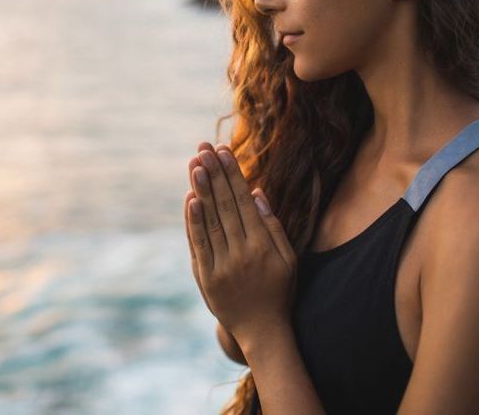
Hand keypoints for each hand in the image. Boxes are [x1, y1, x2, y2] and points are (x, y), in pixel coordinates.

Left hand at [183, 141, 297, 347]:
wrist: (262, 331)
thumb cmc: (280, 290)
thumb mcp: (288, 258)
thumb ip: (272, 224)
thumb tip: (257, 192)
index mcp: (263, 245)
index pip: (244, 201)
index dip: (233, 174)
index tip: (224, 151)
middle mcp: (242, 253)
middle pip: (225, 205)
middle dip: (214, 174)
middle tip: (204, 148)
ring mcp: (221, 266)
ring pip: (210, 220)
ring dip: (202, 190)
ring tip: (195, 164)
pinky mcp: (206, 278)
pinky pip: (198, 244)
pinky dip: (193, 221)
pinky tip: (190, 198)